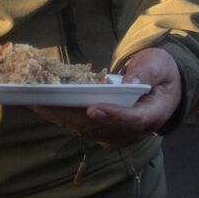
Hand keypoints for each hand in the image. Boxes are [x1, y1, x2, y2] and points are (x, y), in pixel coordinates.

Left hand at [31, 46, 181, 148]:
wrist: (162, 85)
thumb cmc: (161, 71)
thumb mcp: (159, 64)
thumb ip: (146, 72)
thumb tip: (130, 83)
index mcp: (152, 115)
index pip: (132, 120)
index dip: (112, 116)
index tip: (93, 108)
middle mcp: (133, 130)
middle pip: (100, 127)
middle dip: (70, 116)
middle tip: (45, 103)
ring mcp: (117, 133)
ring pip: (86, 129)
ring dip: (60, 117)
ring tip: (36, 103)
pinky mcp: (104, 130)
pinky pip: (81, 125)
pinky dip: (62, 115)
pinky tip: (42, 105)